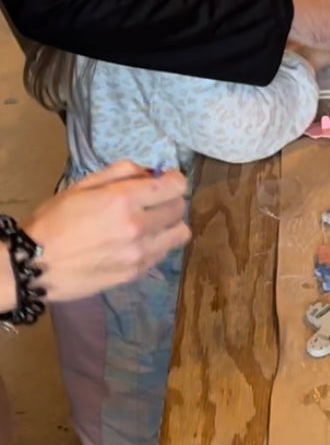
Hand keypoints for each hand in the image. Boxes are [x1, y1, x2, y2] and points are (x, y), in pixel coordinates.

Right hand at [23, 162, 189, 300]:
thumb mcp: (82, 185)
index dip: (173, 180)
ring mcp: (139, 253)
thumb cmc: (54, 220)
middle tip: (152, 202)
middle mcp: (138, 227)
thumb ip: (121, 172)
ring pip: (180, 233)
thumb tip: (151, 171)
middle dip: (170, 200)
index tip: (164, 181)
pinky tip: (138, 242)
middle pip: (180, 208)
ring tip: (149, 224)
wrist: (34, 265)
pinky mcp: (136, 273)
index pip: (176, 186)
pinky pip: (164, 253)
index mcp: (123, 200)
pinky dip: (158, 244)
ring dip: (169, 225)